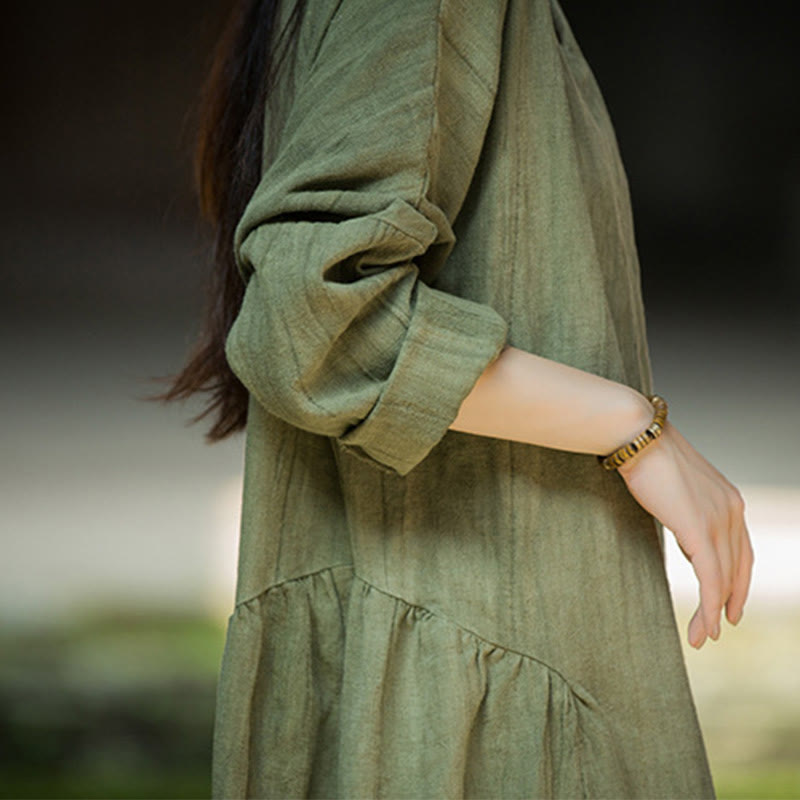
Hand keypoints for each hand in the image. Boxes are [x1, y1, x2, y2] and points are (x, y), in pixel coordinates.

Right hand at [617, 420, 753, 648]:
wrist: (637, 436)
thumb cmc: (647, 455)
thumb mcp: (675, 487)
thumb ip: (686, 510)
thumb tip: (684, 529)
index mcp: (729, 500)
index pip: (742, 551)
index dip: (737, 581)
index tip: (728, 603)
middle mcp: (732, 511)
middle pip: (738, 569)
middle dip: (728, 603)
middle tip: (715, 628)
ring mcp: (718, 520)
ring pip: (724, 580)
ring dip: (714, 613)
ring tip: (703, 636)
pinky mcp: (699, 530)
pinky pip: (711, 578)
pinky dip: (709, 607)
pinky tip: (703, 625)